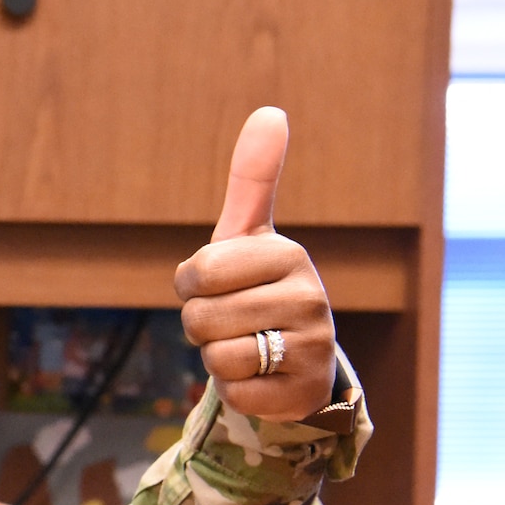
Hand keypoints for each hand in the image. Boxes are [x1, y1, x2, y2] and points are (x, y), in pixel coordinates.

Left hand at [174, 108, 336, 421]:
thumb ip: (253, 178)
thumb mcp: (248, 236)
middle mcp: (311, 298)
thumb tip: (271, 110)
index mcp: (289, 254)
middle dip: (201, 325)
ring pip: (216, 357)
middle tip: (232, 320)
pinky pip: (234, 394)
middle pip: (200, 318)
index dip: (192, 286)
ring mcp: (312, 348)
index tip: (218, 286)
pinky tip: (259, 377)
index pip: (197, 272)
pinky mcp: (301, 393)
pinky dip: (234, 390)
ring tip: (246, 346)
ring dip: (216, 357)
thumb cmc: (258, 289)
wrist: (295, 361)